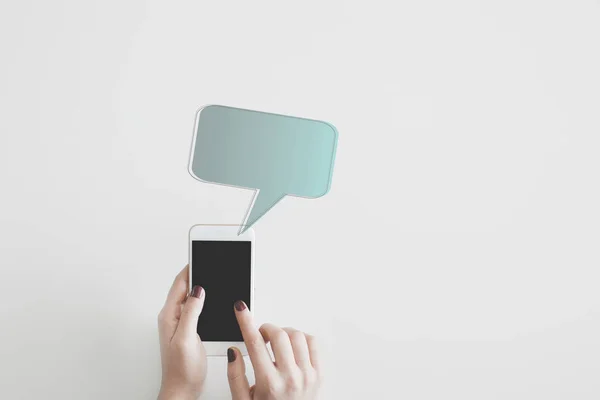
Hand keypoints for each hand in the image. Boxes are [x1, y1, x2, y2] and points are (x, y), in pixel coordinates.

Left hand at [157, 265, 206, 399]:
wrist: (182, 390)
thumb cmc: (182, 371)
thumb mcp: (187, 338)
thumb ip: (191, 312)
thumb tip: (197, 290)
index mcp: (169, 316)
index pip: (179, 284)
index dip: (190, 268)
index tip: (199, 255)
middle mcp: (173, 317)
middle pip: (185, 288)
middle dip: (197, 273)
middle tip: (208, 261)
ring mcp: (180, 324)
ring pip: (191, 297)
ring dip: (201, 286)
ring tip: (212, 275)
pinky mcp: (188, 330)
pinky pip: (195, 309)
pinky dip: (204, 301)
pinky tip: (213, 300)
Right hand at [227, 301, 322, 399]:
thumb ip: (236, 376)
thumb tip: (234, 352)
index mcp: (269, 384)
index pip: (254, 343)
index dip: (245, 322)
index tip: (241, 309)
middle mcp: (290, 378)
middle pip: (278, 335)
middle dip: (266, 328)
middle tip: (261, 334)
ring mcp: (308, 375)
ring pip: (296, 335)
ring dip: (283, 333)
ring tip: (277, 343)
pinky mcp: (319, 374)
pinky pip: (313, 343)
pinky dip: (301, 338)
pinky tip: (293, 347)